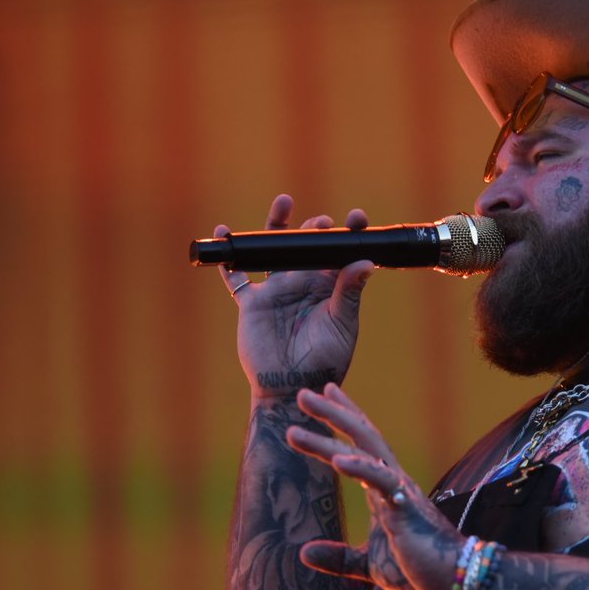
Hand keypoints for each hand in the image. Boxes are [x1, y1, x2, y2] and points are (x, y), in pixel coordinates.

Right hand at [218, 195, 373, 399]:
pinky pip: (236, 275)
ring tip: (284, 201)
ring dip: (276, 225)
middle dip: (314, 228)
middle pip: (306, 245)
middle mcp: (303, 283)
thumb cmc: (324, 361)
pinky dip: (226, 256)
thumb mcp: (342, 324)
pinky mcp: (252, 302)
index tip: (357, 218)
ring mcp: (277, 290)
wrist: (291, 388)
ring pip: (273, 250)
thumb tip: (366, 262)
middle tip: (321, 222)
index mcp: (329, 288)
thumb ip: (349, 292)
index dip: (349, 233)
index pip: (340, 253)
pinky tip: (222, 232)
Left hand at [287, 384, 464, 589]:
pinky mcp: (405, 509)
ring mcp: (399, 491)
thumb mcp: (367, 564)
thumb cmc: (417, 569)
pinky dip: (360, 468)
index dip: (344, 416)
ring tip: (296, 427)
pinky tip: (338, 459)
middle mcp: (392, 481)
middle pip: (361, 435)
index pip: (362, 442)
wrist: (453, 582)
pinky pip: (382, 481)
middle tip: (302, 394)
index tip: (324, 393)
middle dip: (333, 413)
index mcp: (384, 488)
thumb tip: (303, 553)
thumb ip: (338, 557)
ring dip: (330, 436)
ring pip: (364, 451)